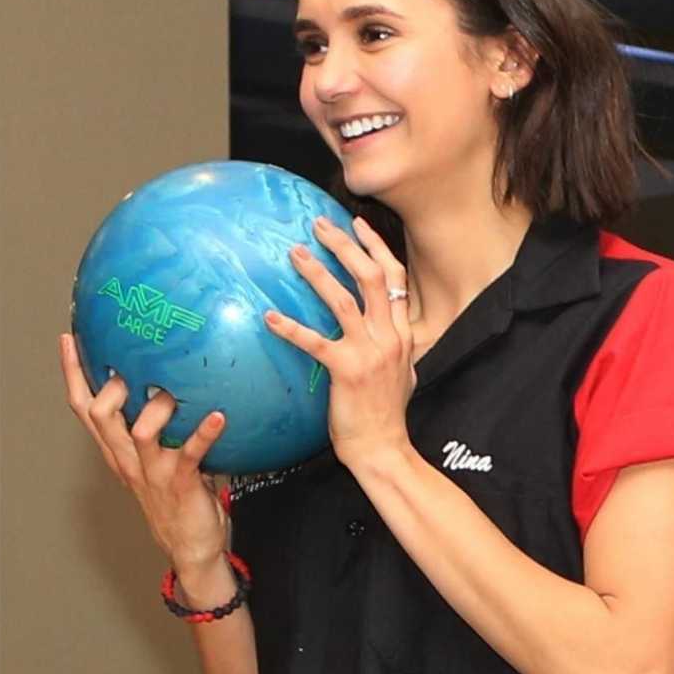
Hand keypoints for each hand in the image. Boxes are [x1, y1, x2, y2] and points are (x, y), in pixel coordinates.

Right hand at [58, 334, 233, 592]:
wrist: (191, 549)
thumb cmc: (178, 501)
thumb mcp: (156, 461)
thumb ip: (157, 427)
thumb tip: (170, 382)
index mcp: (118, 453)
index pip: (84, 409)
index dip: (73, 374)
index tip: (68, 340)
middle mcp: (129, 460)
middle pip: (101, 416)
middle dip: (110, 386)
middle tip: (127, 366)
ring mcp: (153, 472)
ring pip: (141, 432)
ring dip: (158, 407)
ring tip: (175, 391)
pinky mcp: (180, 483)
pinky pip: (189, 452)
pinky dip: (204, 432)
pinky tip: (218, 415)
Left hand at [263, 212, 413, 470]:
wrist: (384, 449)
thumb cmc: (386, 416)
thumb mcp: (402, 374)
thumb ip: (393, 347)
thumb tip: (383, 332)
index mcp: (403, 334)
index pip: (394, 279)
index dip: (376, 247)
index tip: (358, 225)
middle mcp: (389, 337)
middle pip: (371, 277)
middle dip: (345, 246)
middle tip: (319, 226)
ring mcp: (369, 353)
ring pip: (344, 299)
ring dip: (318, 273)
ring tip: (295, 254)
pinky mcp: (347, 371)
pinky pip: (315, 341)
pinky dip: (290, 327)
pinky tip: (269, 317)